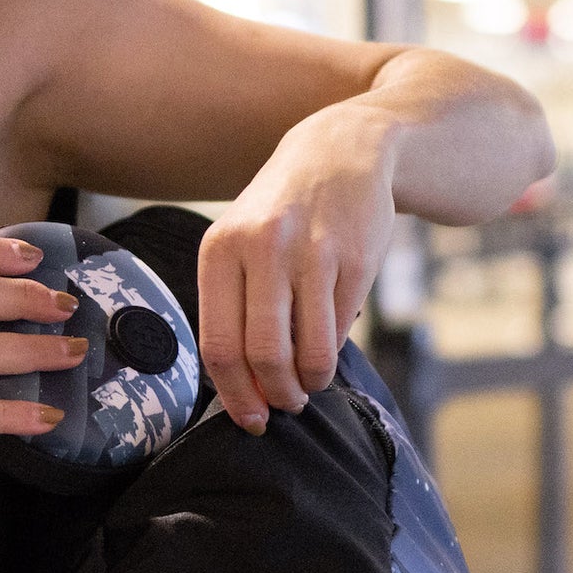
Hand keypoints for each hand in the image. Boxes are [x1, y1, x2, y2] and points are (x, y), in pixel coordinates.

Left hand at [198, 102, 397, 433]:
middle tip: (286, 405)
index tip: (250, 419)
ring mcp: (311, 253)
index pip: (218, 345)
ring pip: (309, 351)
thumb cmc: (282, 214)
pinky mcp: (354, 259)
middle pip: (263, 356)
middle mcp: (261, 249)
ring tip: (310, 382)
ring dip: (310, 383)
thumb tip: (242, 390)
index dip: (234, 395)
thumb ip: (234, 308)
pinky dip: (334, 351)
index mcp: (220, 249)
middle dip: (276, 396)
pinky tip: (328, 343)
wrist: (341, 152)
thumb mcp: (241, 244)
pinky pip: (341, 330)